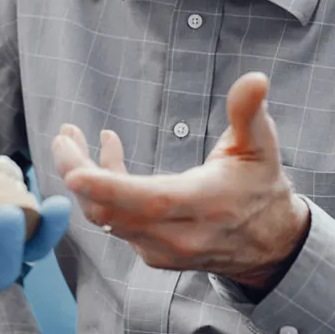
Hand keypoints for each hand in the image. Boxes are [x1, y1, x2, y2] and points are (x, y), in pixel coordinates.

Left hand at [54, 72, 310, 287]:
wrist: (270, 245)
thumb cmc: (261, 186)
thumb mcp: (262, 146)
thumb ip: (249, 112)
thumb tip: (255, 78)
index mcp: (205, 204)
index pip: (149, 201)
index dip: (108, 188)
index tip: (73, 172)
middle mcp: (180, 234)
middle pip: (111, 212)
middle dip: (77, 173)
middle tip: (64, 135)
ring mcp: (163, 249)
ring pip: (107, 219)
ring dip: (85, 180)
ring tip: (73, 139)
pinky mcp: (153, 254)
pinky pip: (115, 224)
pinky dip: (103, 192)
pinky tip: (107, 159)